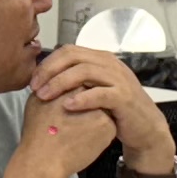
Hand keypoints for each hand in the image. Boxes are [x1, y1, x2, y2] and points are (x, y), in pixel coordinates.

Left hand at [30, 46, 174, 177]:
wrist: (144, 127)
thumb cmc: (114, 110)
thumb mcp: (93, 89)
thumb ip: (75, 81)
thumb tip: (45, 79)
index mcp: (100, 59)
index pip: (68, 50)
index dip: (47, 63)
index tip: (32, 80)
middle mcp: (109, 64)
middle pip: (74, 57)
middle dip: (50, 71)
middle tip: (35, 87)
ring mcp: (119, 79)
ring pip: (85, 71)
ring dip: (60, 83)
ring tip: (45, 96)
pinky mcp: (124, 97)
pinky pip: (100, 94)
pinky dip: (82, 99)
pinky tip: (67, 106)